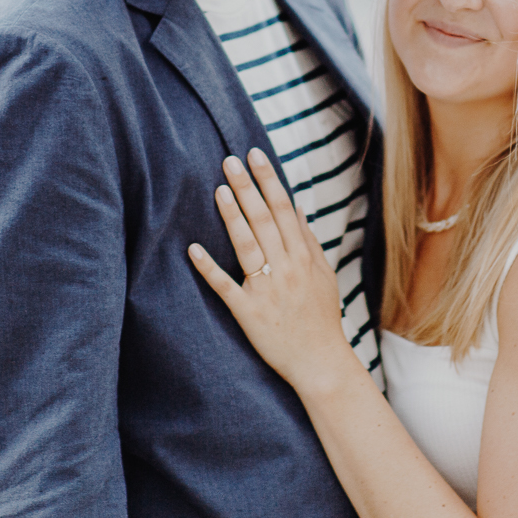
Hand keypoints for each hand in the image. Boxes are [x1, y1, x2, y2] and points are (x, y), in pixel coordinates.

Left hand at [188, 150, 356, 394]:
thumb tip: (297, 208)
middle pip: (265, 220)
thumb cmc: (321, 318)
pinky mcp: (249, 312)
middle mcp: (286, 269)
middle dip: (247, 187)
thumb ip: (309, 242)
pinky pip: (226, 287)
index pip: (284, 209)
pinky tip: (193, 248)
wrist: (320, 362)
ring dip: (232, 216)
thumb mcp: (325, 276)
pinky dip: (209, 268)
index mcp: (304, 258)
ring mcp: (267, 290)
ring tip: (218, 189)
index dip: (269, 180)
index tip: (255, 155)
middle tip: (229, 160)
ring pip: (247, 246)